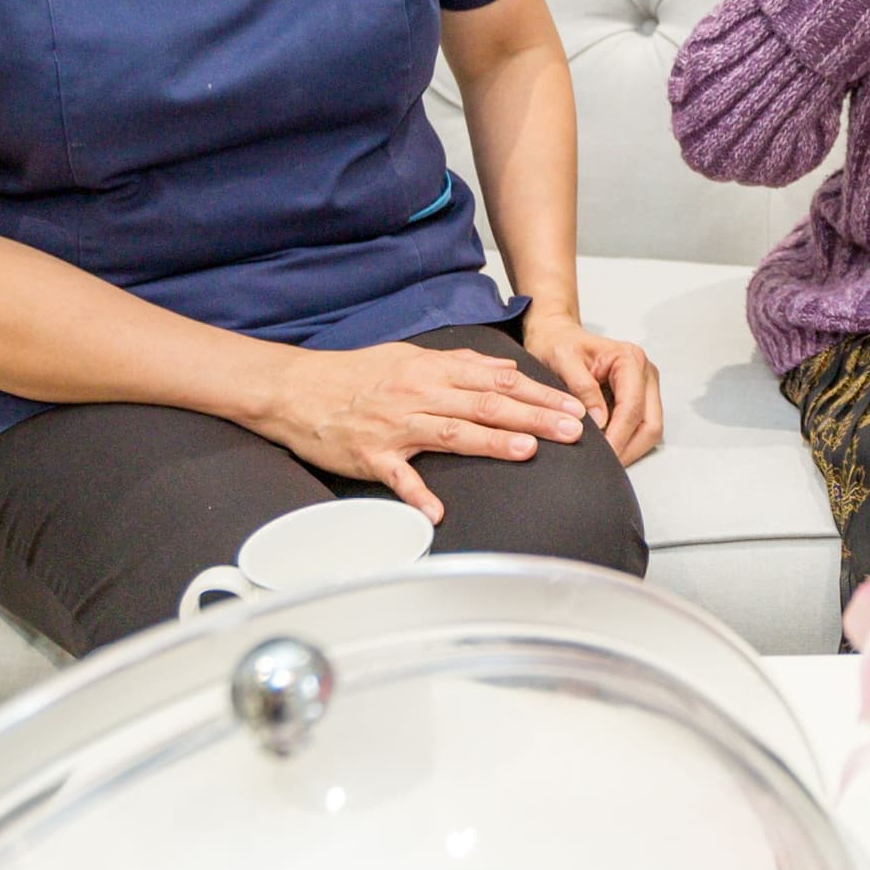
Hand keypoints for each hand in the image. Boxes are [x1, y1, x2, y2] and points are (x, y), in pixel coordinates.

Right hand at [251, 339, 589, 521]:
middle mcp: (417, 395)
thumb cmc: (356, 374)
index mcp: (430, 370)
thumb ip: (459, 364)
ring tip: (529, 450)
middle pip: (484, 405)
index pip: (496, 382)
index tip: (573, 406)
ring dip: (492, 442)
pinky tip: (438, 512)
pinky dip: (416, 494)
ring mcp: (394, 426)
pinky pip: (397, 477)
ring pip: (451, 433)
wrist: (296, 389)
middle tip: (572, 429)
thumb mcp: (410, 356)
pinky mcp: (370, 455)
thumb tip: (505, 370)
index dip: (538, 395)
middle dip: (533, 417)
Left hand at [521, 308, 664, 463]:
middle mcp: (644, 372)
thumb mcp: (562, 360)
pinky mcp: (640, 397)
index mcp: (630, 359)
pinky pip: (641, 427)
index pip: (632, 407)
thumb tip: (599, 421)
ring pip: (650, 429)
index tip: (601, 455)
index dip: (618, 435)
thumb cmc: (557, 344)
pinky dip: (628, 442)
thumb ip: (582, 387)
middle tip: (604, 465)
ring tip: (605, 460)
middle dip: (629, 447)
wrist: (557, 336)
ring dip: (630, 448)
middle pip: (650, 423)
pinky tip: (608, 449)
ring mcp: (645, 386)